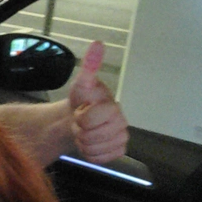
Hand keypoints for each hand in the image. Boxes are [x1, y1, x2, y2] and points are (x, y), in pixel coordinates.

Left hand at [67, 40, 127, 163]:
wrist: (78, 119)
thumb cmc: (81, 101)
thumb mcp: (81, 84)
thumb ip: (89, 66)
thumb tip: (98, 43)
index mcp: (114, 107)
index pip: (90, 119)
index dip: (80, 116)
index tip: (82, 110)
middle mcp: (122, 123)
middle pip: (91, 136)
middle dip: (80, 130)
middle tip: (82, 121)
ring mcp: (121, 138)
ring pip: (94, 149)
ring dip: (83, 141)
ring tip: (86, 130)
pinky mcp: (118, 152)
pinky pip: (99, 158)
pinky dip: (90, 153)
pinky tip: (91, 142)